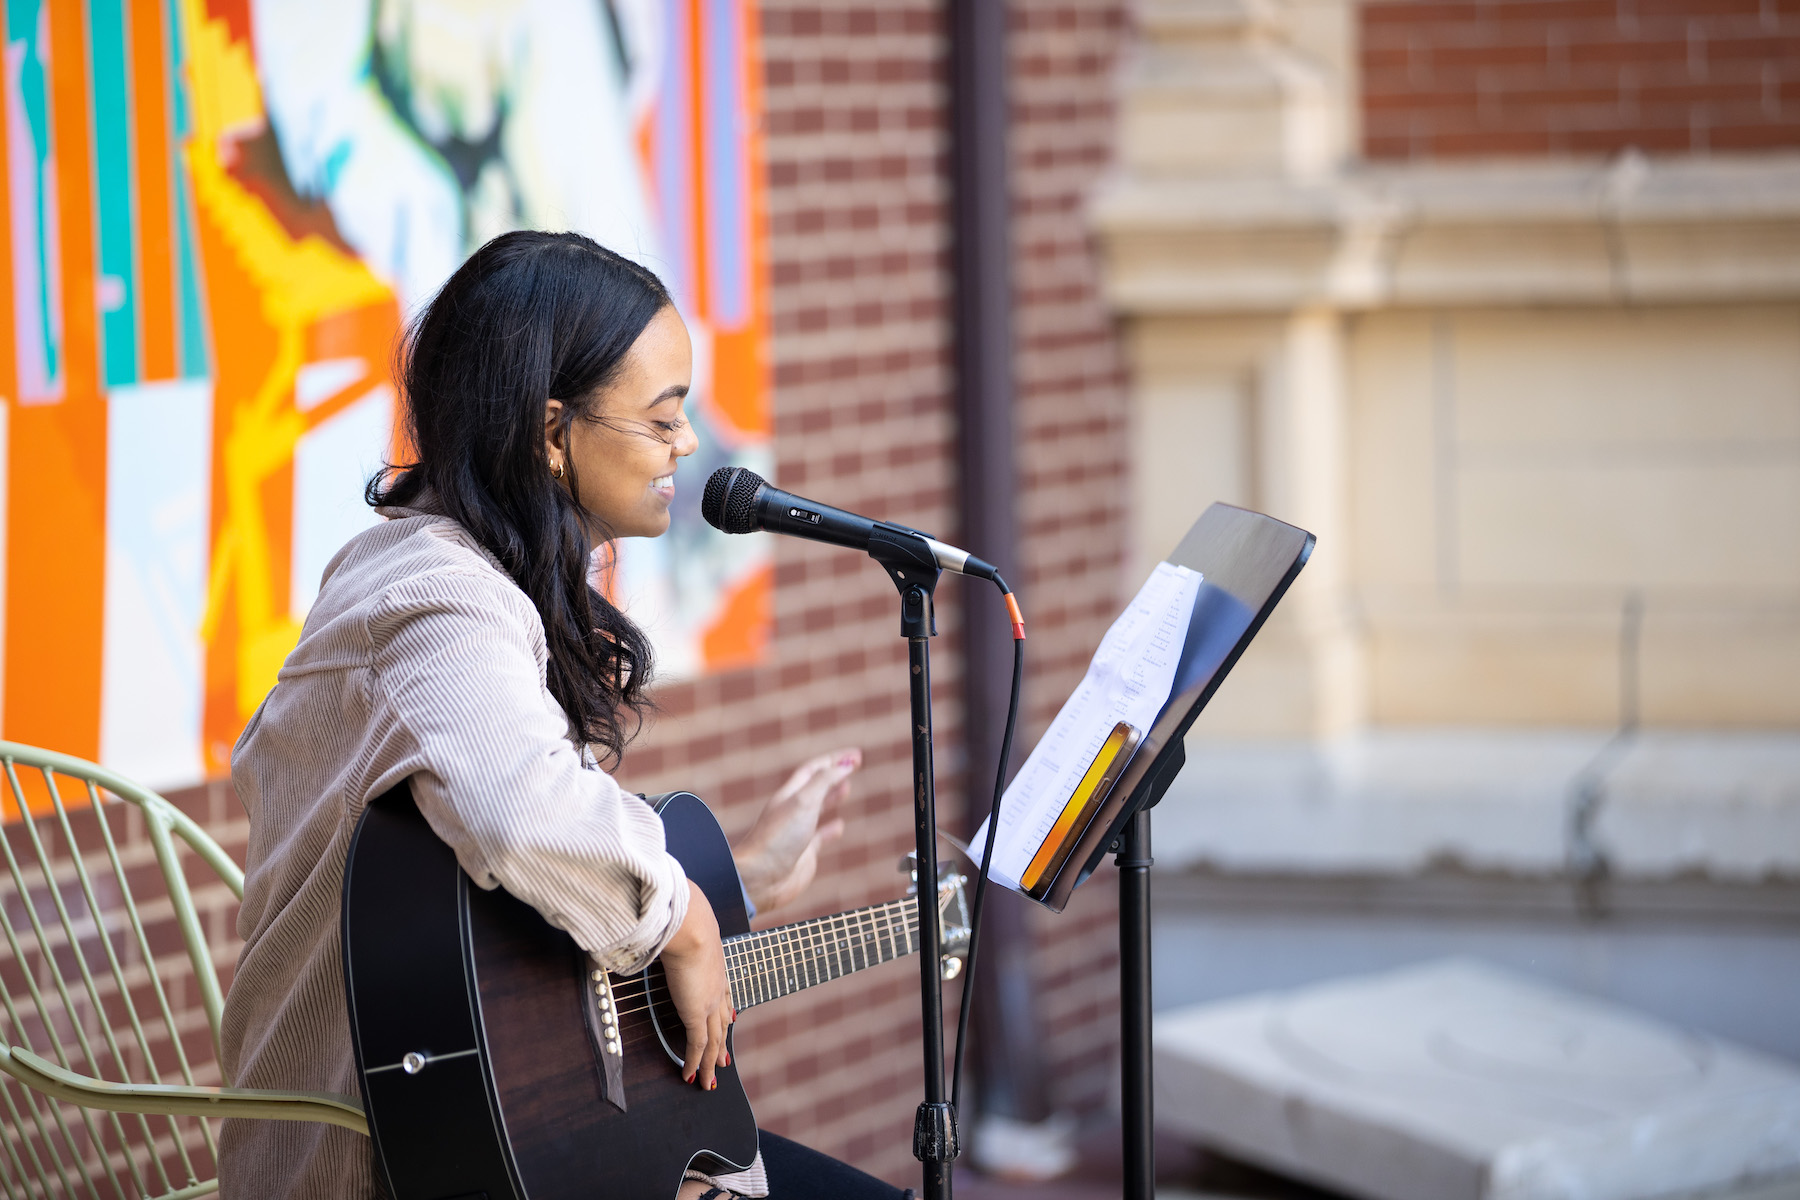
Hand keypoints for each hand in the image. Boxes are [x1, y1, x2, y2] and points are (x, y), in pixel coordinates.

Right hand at [659, 880, 733, 1089]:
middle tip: (724, 1062)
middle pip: (722, 1023)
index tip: (731, 1022)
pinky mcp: (696, 1013)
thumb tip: (660, 929)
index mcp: (716, 968)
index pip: (724, 997)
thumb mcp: (684, 931)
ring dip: (710, 1062)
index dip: (727, 1012)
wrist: (690, 926)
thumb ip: (675, 936)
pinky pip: (696, 1046)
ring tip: (711, 1080)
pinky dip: (693, 1062)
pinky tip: (689, 1076)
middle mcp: (717, 987)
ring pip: (713, 1040)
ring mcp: (709, 1002)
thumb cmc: (682, 921)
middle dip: (722, 1044)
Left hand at [732, 749, 858, 914]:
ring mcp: (798, 832)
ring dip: (832, 796)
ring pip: (818, 809)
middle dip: (834, 773)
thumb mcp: (804, 802)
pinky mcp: (804, 854)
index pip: (814, 770)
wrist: (760, 879)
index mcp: (790, 794)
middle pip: (815, 785)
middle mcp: (793, 811)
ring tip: (846, 787)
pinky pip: (820, 837)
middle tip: (853, 764)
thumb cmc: (777, 838)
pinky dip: (831, 830)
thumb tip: (844, 766)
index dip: (835, 760)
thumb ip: (825, 782)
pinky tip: (839, 826)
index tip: (856, 755)